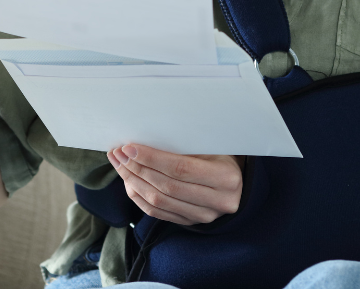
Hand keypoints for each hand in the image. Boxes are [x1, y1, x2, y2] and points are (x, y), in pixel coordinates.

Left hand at [107, 144, 243, 225]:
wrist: (240, 182)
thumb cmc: (224, 155)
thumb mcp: (214, 146)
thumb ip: (187, 145)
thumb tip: (149, 135)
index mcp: (226, 178)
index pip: (181, 169)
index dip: (152, 158)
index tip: (130, 147)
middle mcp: (217, 202)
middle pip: (166, 187)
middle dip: (137, 168)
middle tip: (119, 152)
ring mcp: (203, 216)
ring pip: (158, 202)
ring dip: (133, 181)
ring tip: (119, 163)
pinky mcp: (190, 223)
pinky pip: (157, 213)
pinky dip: (139, 196)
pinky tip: (129, 180)